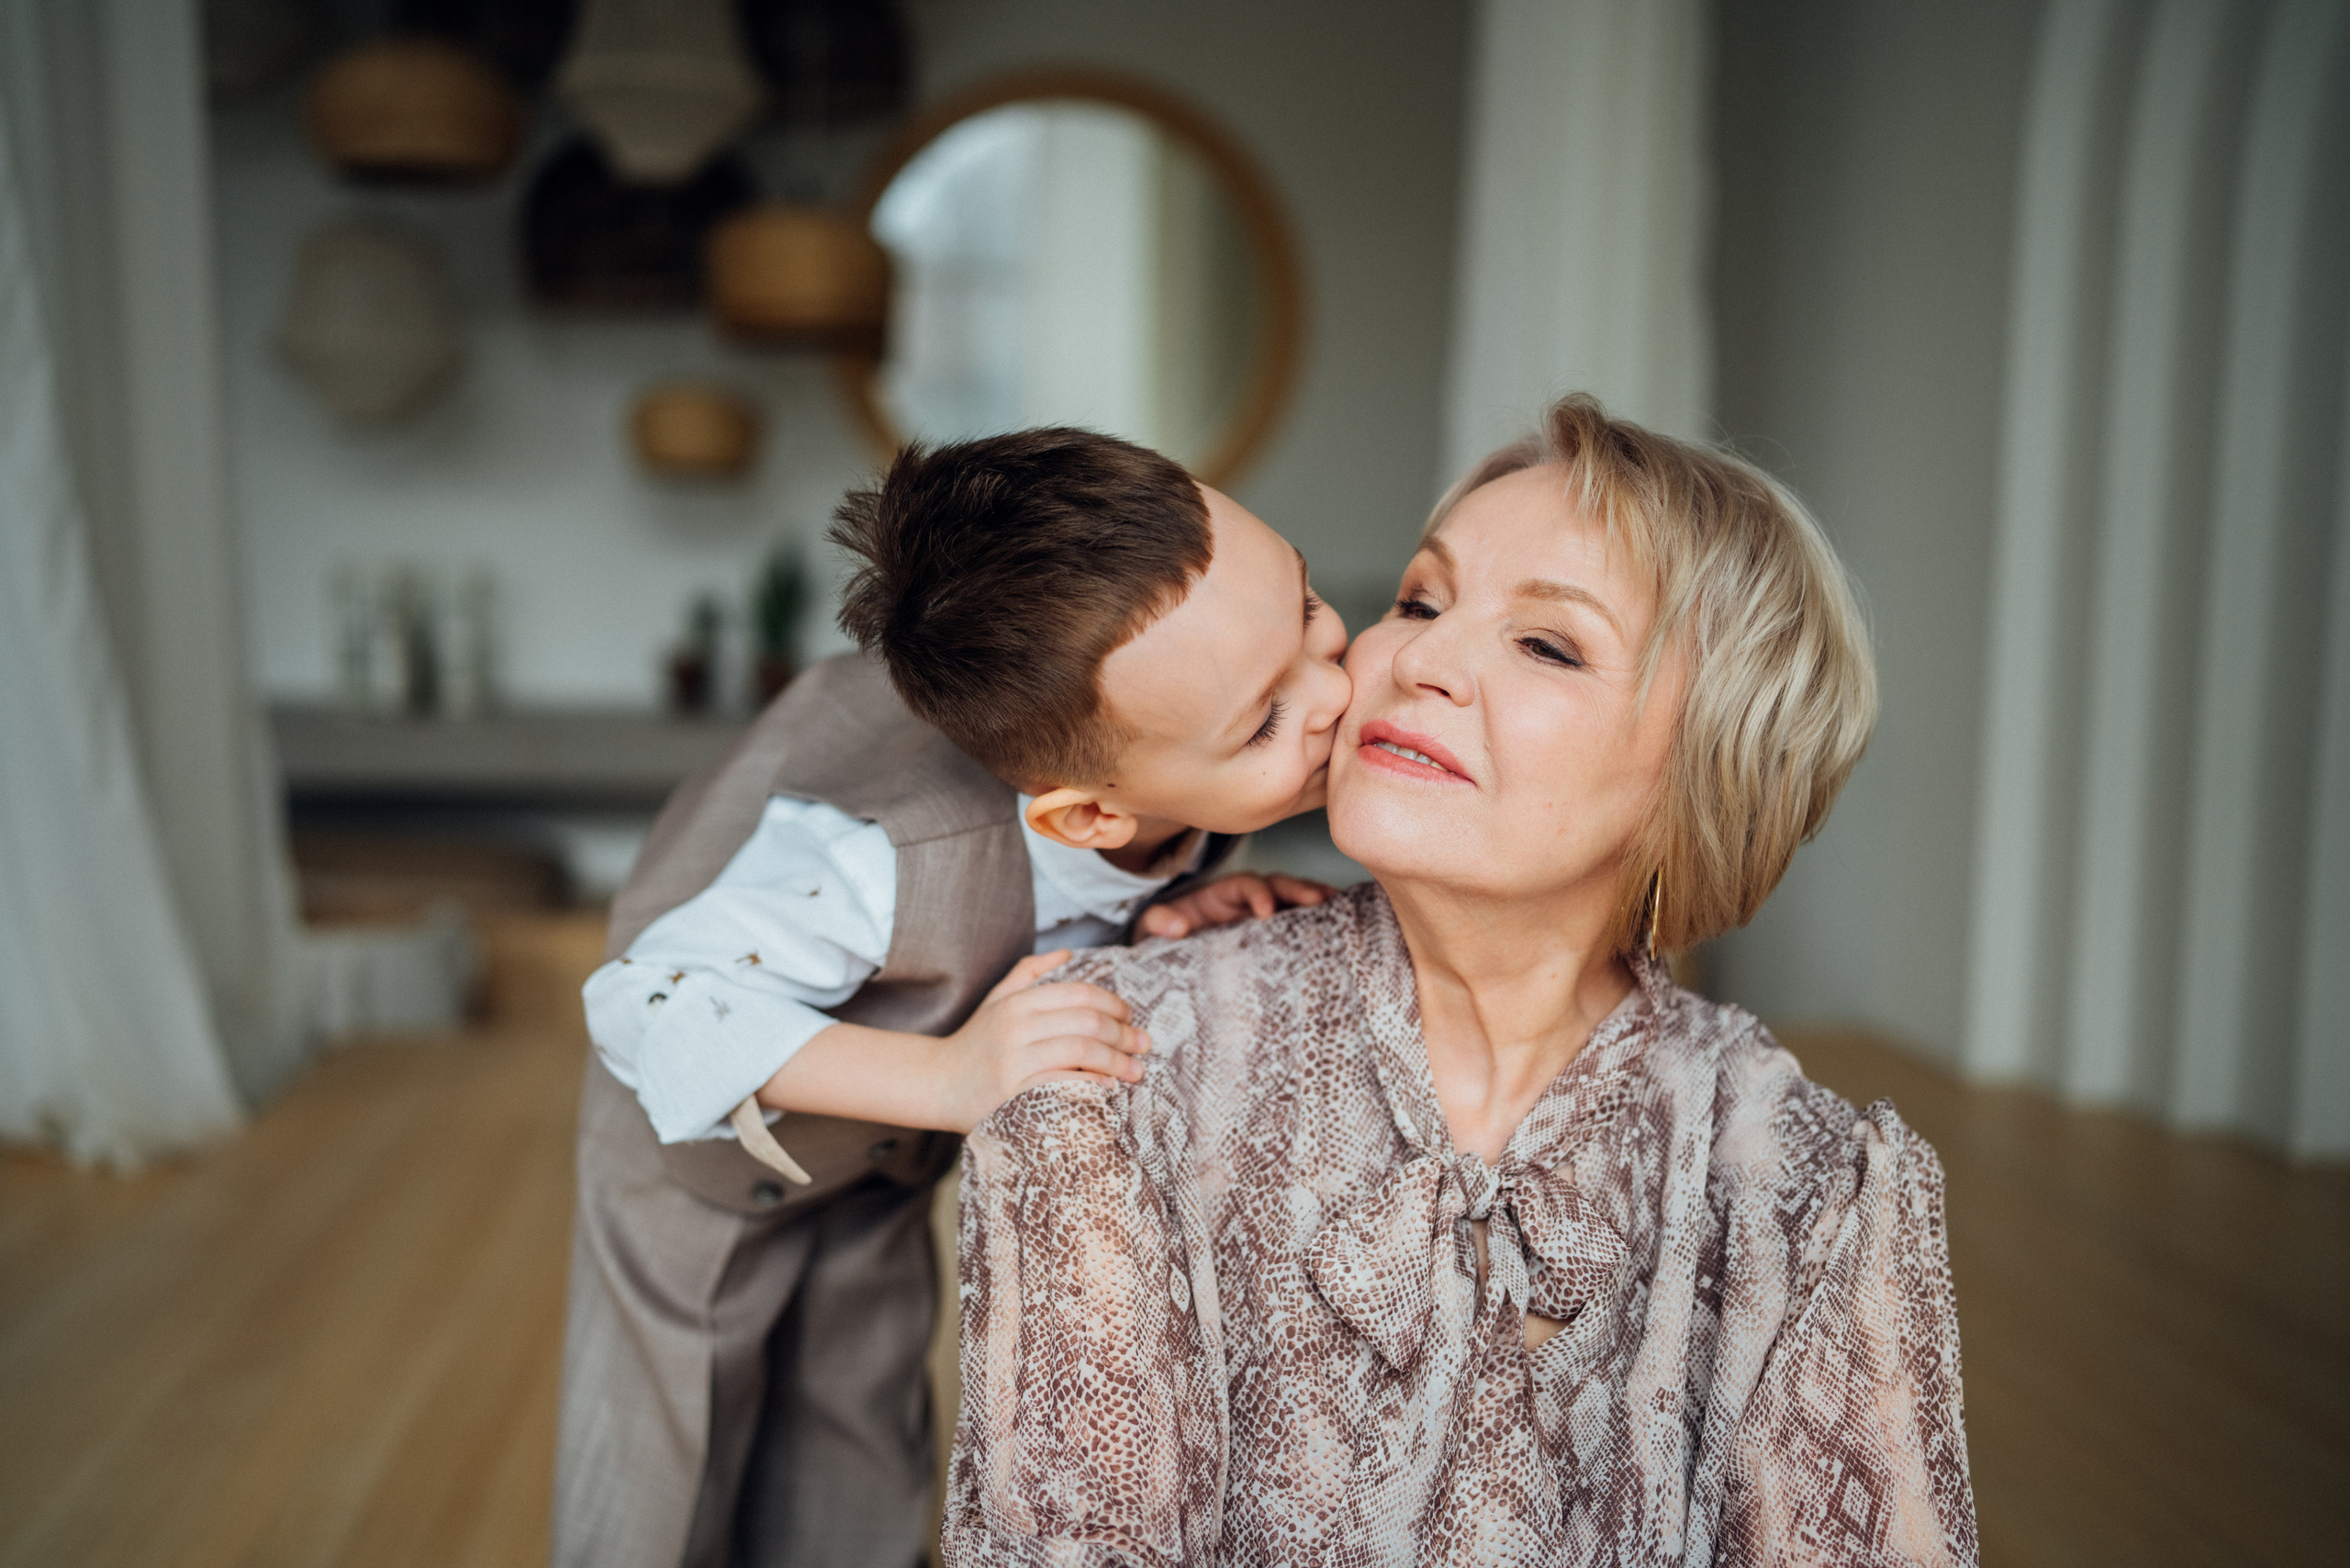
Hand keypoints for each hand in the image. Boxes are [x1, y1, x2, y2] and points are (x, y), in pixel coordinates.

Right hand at [930, 950, 1151, 1130]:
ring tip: (1135, 1070)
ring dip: (1117, 1061)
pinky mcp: (1013, 1093)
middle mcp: (1016, 1027)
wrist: (936, 1083)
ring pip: (1080, 1052)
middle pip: (1088, 1022)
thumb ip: (1029, 972)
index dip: (1114, 1004)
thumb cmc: (974, 1042)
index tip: (1131, 1018)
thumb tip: (1066, 953)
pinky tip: (1109, 1088)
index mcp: (1019, 1002)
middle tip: (1144, 1045)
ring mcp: (1014, 1060)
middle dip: (1124, 1035)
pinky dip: (1092, 1085)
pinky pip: (1063, 1084)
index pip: (1081, 994)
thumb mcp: (997, 999)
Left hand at [1137, 872, 1334, 938]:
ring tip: (1341, 907)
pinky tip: (1343, 925)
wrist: (1172, 950)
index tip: (1265, 911)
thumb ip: (1159, 921)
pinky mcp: (1276, 933)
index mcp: (1221, 894)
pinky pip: (1300, 922)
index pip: (1244, 884)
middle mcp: (1248, 899)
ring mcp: (1265, 914)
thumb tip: (1176, 926)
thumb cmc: (1168, 933)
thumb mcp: (1152, 927)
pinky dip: (1320, 920)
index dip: (1256, 893)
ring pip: (1295, 900)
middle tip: (1318, 899)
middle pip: (1278, 884)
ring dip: (1317, 900)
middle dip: (1298, 888)